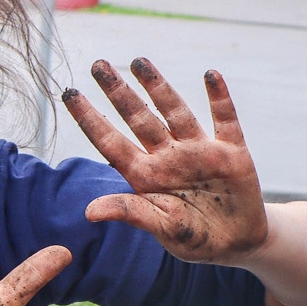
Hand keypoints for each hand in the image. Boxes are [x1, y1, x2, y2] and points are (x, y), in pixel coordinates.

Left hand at [62, 59, 268, 263]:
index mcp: (145, 176)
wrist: (237, 244)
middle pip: (139, 118)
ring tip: (138, 61)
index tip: (69, 93)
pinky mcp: (231, 153)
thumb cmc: (193, 237)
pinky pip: (224, 120)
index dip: (90, 118)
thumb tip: (89, 212)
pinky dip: (219, 98)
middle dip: (118, 92)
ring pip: (175, 112)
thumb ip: (131, 213)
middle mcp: (168, 157)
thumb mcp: (162, 228)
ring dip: (158, 87)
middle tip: (98, 65)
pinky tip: (210, 75)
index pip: (111, 142)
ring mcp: (198, 152)